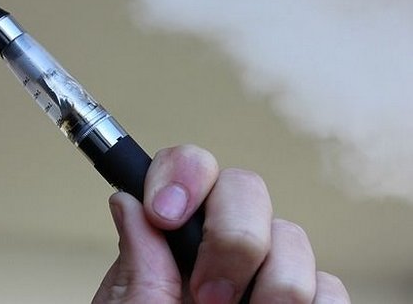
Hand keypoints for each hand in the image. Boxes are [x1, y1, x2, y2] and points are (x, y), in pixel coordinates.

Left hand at [92, 145, 349, 303]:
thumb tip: (126, 199)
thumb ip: (135, 260)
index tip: (166, 215)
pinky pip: (330, 288)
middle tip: (207, 295)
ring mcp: (265, 275)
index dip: (183, 176)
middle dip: (232, 237)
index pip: (189, 168)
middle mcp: (219, 247)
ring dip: (272, 285)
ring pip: (292, 237)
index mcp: (173, 238)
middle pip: (247, 188)